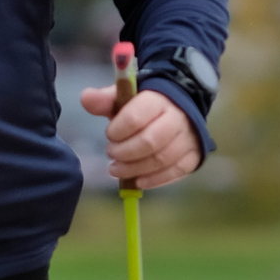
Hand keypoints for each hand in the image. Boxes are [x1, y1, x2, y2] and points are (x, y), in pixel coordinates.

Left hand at [78, 83, 201, 190]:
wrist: (178, 108)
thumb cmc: (144, 107)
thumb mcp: (125, 98)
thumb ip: (105, 99)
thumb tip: (86, 98)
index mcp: (158, 100)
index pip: (136, 117)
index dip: (118, 130)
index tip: (109, 134)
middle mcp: (177, 118)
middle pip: (150, 142)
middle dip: (125, 152)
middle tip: (111, 154)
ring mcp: (188, 138)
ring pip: (162, 159)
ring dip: (135, 169)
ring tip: (116, 169)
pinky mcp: (193, 155)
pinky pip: (176, 172)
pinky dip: (155, 180)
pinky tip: (138, 181)